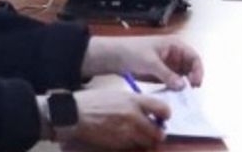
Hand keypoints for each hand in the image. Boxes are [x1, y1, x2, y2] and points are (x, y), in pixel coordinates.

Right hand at [54, 87, 168, 149]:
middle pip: (158, 132)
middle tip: (155, 132)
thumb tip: (149, 112)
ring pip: (147, 143)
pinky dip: (134, 147)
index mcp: (135, 101)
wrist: (75, 114)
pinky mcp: (117, 145)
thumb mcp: (119, 95)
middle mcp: (134, 117)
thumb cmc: (95, 101)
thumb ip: (137, 103)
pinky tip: (128, 141)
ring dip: (147, 142)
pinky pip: (133, 148)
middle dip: (158, 134)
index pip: (163, 108)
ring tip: (141, 138)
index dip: (166, 115)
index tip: (163, 117)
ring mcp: (126, 133)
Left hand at [82, 36, 204, 88]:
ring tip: (181, 96)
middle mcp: (175, 55)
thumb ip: (167, 74)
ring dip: (183, 85)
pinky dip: (174, 88)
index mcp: (175, 45)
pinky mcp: (162, 74)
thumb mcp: (151, 62)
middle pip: (190, 68)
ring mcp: (169, 65)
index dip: (198, 70)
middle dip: (192, 79)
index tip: (196, 83)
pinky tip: (172, 95)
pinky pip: (173, 82)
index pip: (194, 57)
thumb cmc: (133, 51)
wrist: (114, 57)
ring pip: (183, 76)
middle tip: (190, 92)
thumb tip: (183, 86)